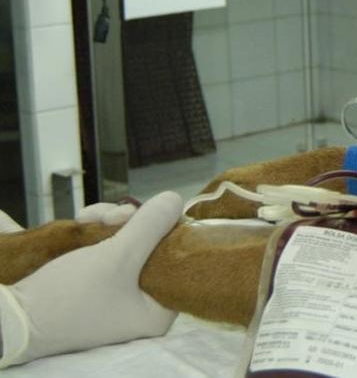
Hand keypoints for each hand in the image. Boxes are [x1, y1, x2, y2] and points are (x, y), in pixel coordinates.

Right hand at [0, 191, 182, 366]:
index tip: (149, 214)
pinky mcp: (93, 288)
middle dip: (130, 223)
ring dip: (108, 224)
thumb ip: (150, 226)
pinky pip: (105, 252)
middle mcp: (140, 308)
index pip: (179, 262)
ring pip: (126, 245)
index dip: (166, 232)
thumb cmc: (69, 295)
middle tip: (112, 215)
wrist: (12, 318)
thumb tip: (176, 200)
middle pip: (151, 249)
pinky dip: (95, 234)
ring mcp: (116, 298)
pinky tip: (82, 221)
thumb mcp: (117, 255)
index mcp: (157, 313)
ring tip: (89, 216)